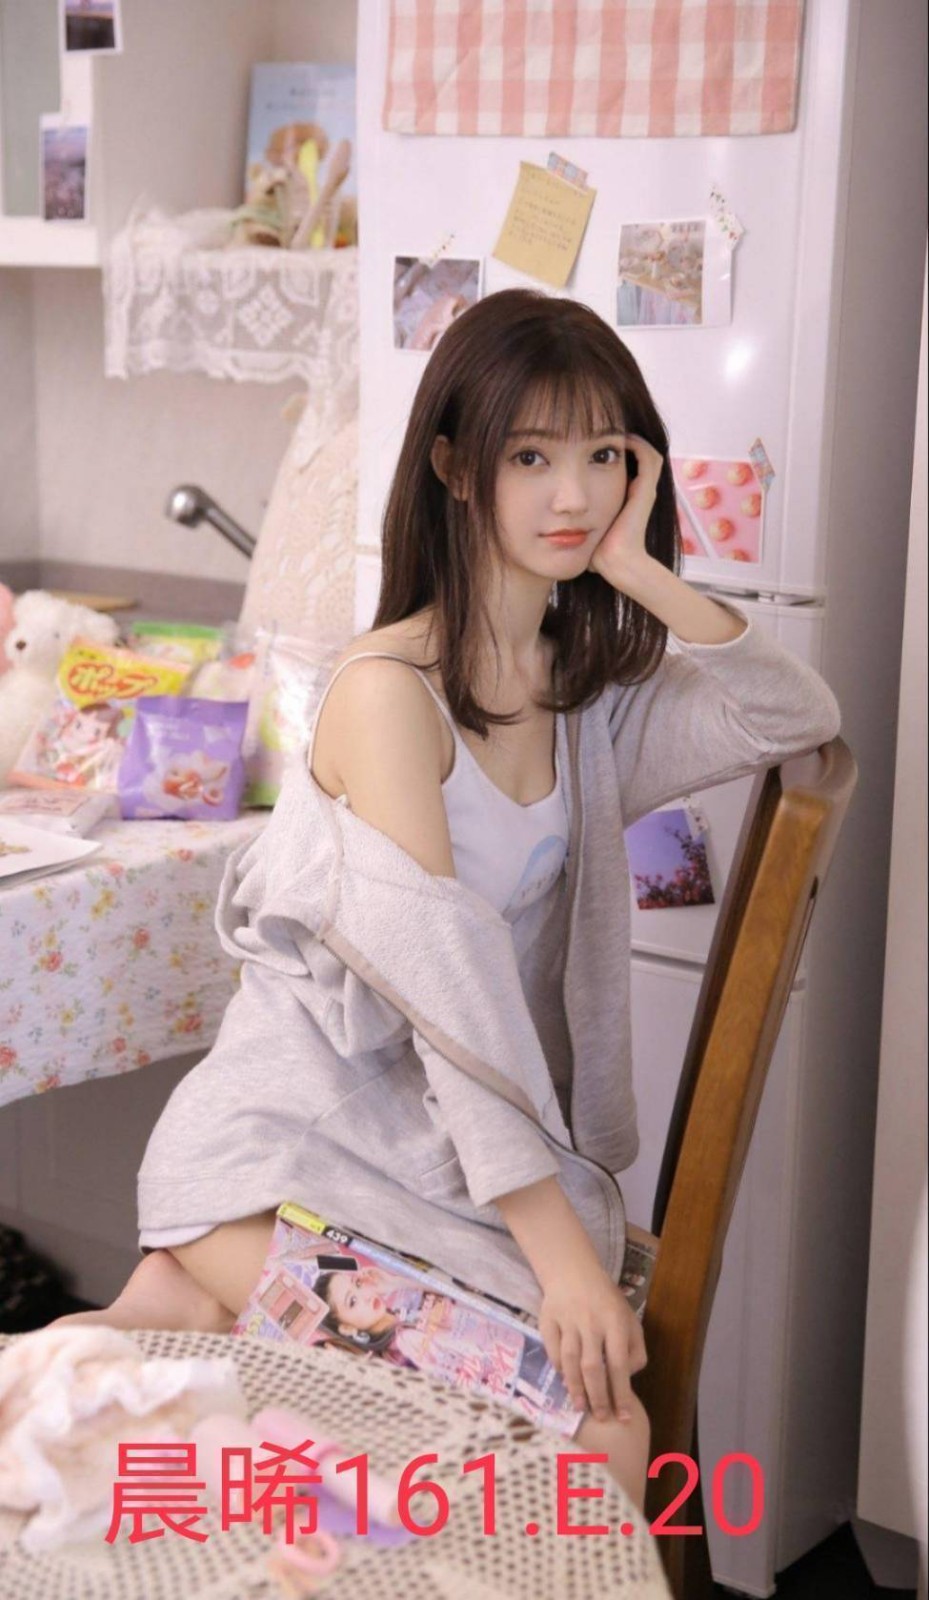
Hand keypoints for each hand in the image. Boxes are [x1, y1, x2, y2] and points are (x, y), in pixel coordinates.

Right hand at [538, 1265, 646, 1422]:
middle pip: (593, 1367)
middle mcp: (591, 1322)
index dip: (622, 1393)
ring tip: (581, 1407)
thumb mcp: (629, 1318)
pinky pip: (552, 1349)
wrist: (573, 1271)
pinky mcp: (547, 1319)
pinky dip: (558, 1367)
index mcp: (615, 1321)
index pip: (620, 1364)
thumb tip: (627, 1378)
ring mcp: (567, 1320)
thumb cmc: (606, 1301)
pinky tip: (565, 1380)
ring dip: (575, 1388)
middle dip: (598, 1397)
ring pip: (570, 1361)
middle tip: (601, 1417)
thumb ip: (635, 1349)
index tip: (623, 1417)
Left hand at [588, 433, 664, 586]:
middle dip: (619, 441)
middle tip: (602, 429)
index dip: (609, 452)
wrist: (614, 563)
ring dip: (631, 438)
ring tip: (613, 427)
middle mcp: (638, 492)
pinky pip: (648, 456)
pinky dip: (636, 443)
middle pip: (638, 456)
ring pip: (646, 452)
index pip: (622, 467)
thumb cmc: (597, 553)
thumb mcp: (584, 530)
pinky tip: (619, 435)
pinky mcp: (646, 490)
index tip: (589, 441)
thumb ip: (575, 520)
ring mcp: (644, 490)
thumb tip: (552, 518)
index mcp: (625, 499)